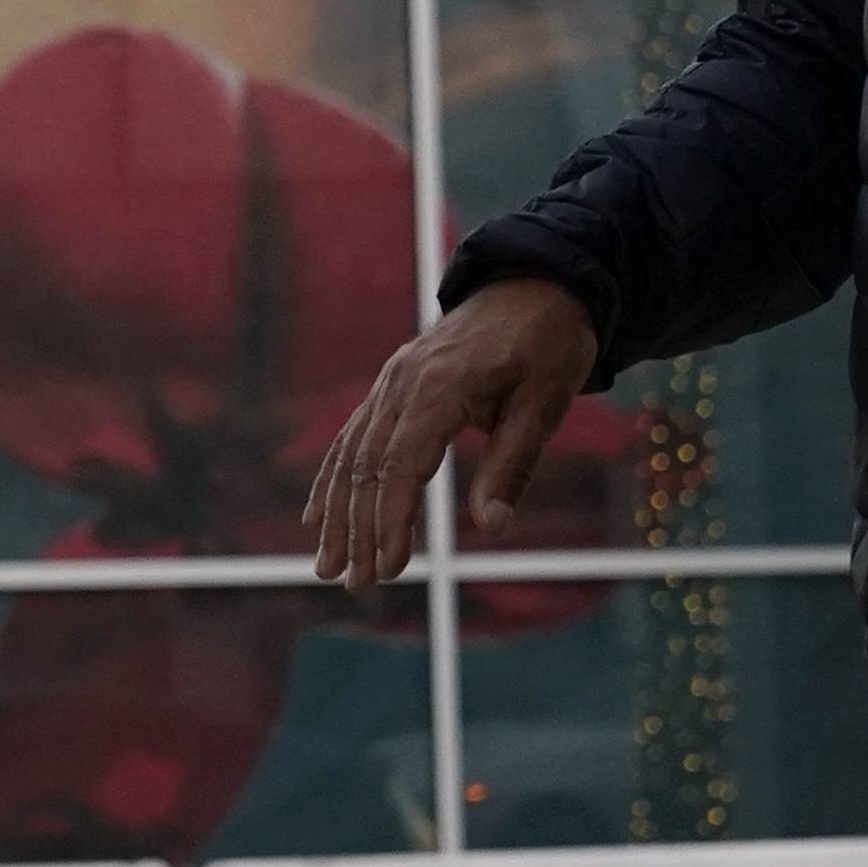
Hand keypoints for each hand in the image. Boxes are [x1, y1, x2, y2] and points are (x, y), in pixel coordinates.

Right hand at [303, 278, 599, 589]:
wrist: (535, 281)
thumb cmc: (548, 343)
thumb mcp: (547, 402)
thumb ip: (514, 463)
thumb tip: (494, 527)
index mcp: (440, 386)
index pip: (402, 465)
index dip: (391, 520)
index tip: (389, 569)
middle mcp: (403, 383)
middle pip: (367, 465)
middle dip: (357, 529)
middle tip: (355, 585)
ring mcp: (392, 382)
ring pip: (352, 454)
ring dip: (338, 512)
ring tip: (326, 566)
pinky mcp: (394, 385)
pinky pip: (355, 435)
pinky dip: (334, 477)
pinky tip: (319, 515)